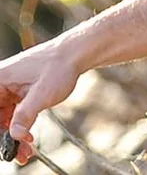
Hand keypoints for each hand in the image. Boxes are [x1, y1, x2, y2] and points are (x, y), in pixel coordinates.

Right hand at [0, 40, 80, 163]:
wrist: (76, 53)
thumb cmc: (58, 67)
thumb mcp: (41, 94)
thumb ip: (25, 116)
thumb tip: (14, 136)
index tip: (5, 145)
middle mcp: (0, 84)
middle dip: (5, 137)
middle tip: (18, 154)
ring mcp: (9, 88)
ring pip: (4, 117)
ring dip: (13, 134)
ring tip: (26, 151)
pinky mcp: (18, 92)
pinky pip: (13, 113)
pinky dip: (20, 126)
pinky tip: (28, 139)